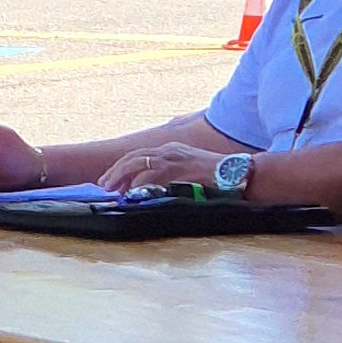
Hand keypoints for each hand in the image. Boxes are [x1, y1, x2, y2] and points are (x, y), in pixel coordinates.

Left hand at [99, 142, 231, 196]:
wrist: (238, 172)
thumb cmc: (218, 175)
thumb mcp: (190, 170)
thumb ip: (173, 175)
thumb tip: (156, 188)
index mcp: (172, 150)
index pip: (139, 156)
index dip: (122, 167)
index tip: (110, 179)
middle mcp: (170, 150)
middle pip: (134, 157)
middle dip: (116, 171)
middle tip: (103, 185)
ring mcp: (175, 158)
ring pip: (139, 163)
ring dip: (122, 176)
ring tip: (111, 189)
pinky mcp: (180, 168)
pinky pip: (154, 175)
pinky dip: (140, 183)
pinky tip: (131, 192)